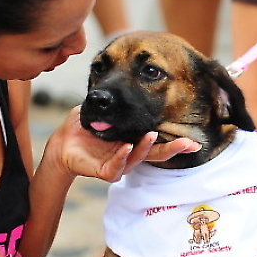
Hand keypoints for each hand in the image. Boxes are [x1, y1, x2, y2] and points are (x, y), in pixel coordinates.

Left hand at [49, 106, 201, 182]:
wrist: (61, 142)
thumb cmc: (84, 126)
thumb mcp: (104, 109)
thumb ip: (119, 102)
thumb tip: (133, 85)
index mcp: (135, 141)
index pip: (160, 142)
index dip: (176, 142)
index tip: (195, 141)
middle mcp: (131, 154)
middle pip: (157, 154)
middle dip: (174, 149)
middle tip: (190, 144)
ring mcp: (119, 164)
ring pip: (139, 159)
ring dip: (146, 147)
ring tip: (152, 135)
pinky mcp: (105, 172)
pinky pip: (117, 167)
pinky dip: (123, 157)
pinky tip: (127, 146)